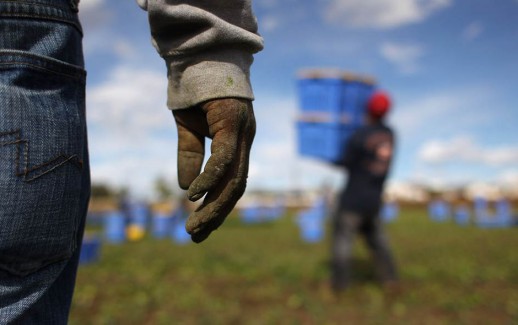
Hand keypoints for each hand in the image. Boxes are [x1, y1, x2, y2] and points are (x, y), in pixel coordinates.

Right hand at [173, 98, 255, 242]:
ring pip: (234, 178)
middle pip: (237, 187)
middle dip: (217, 215)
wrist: (198, 54)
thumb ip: (189, 156)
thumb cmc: (195, 90)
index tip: (200, 227)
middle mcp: (245, 140)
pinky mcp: (232, 121)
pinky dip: (209, 179)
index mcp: (237, 142)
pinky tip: (194, 195)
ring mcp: (242, 131)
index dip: (218, 207)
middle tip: (195, 236)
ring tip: (194, 227)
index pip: (233, 182)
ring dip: (214, 206)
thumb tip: (186, 189)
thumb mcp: (188, 128)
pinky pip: (224, 157)